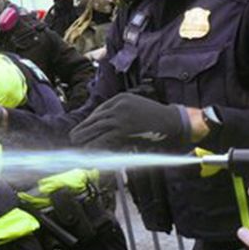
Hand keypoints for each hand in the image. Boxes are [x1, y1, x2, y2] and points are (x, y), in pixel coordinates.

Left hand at [69, 93, 188, 148]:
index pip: (100, 111)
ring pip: (97, 128)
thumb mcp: (137, 108)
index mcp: (121, 98)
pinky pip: (105, 138)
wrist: (174, 121)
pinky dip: (95, 146)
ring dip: (85, 137)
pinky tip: (88, 151)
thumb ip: (121, 115)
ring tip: (76, 144)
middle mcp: (118, 105)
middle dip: (83, 129)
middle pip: (95, 118)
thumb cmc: (157, 118)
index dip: (90, 122)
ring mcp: (121, 116)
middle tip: (73, 137)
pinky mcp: (124, 129)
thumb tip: (106, 128)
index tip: (83, 129)